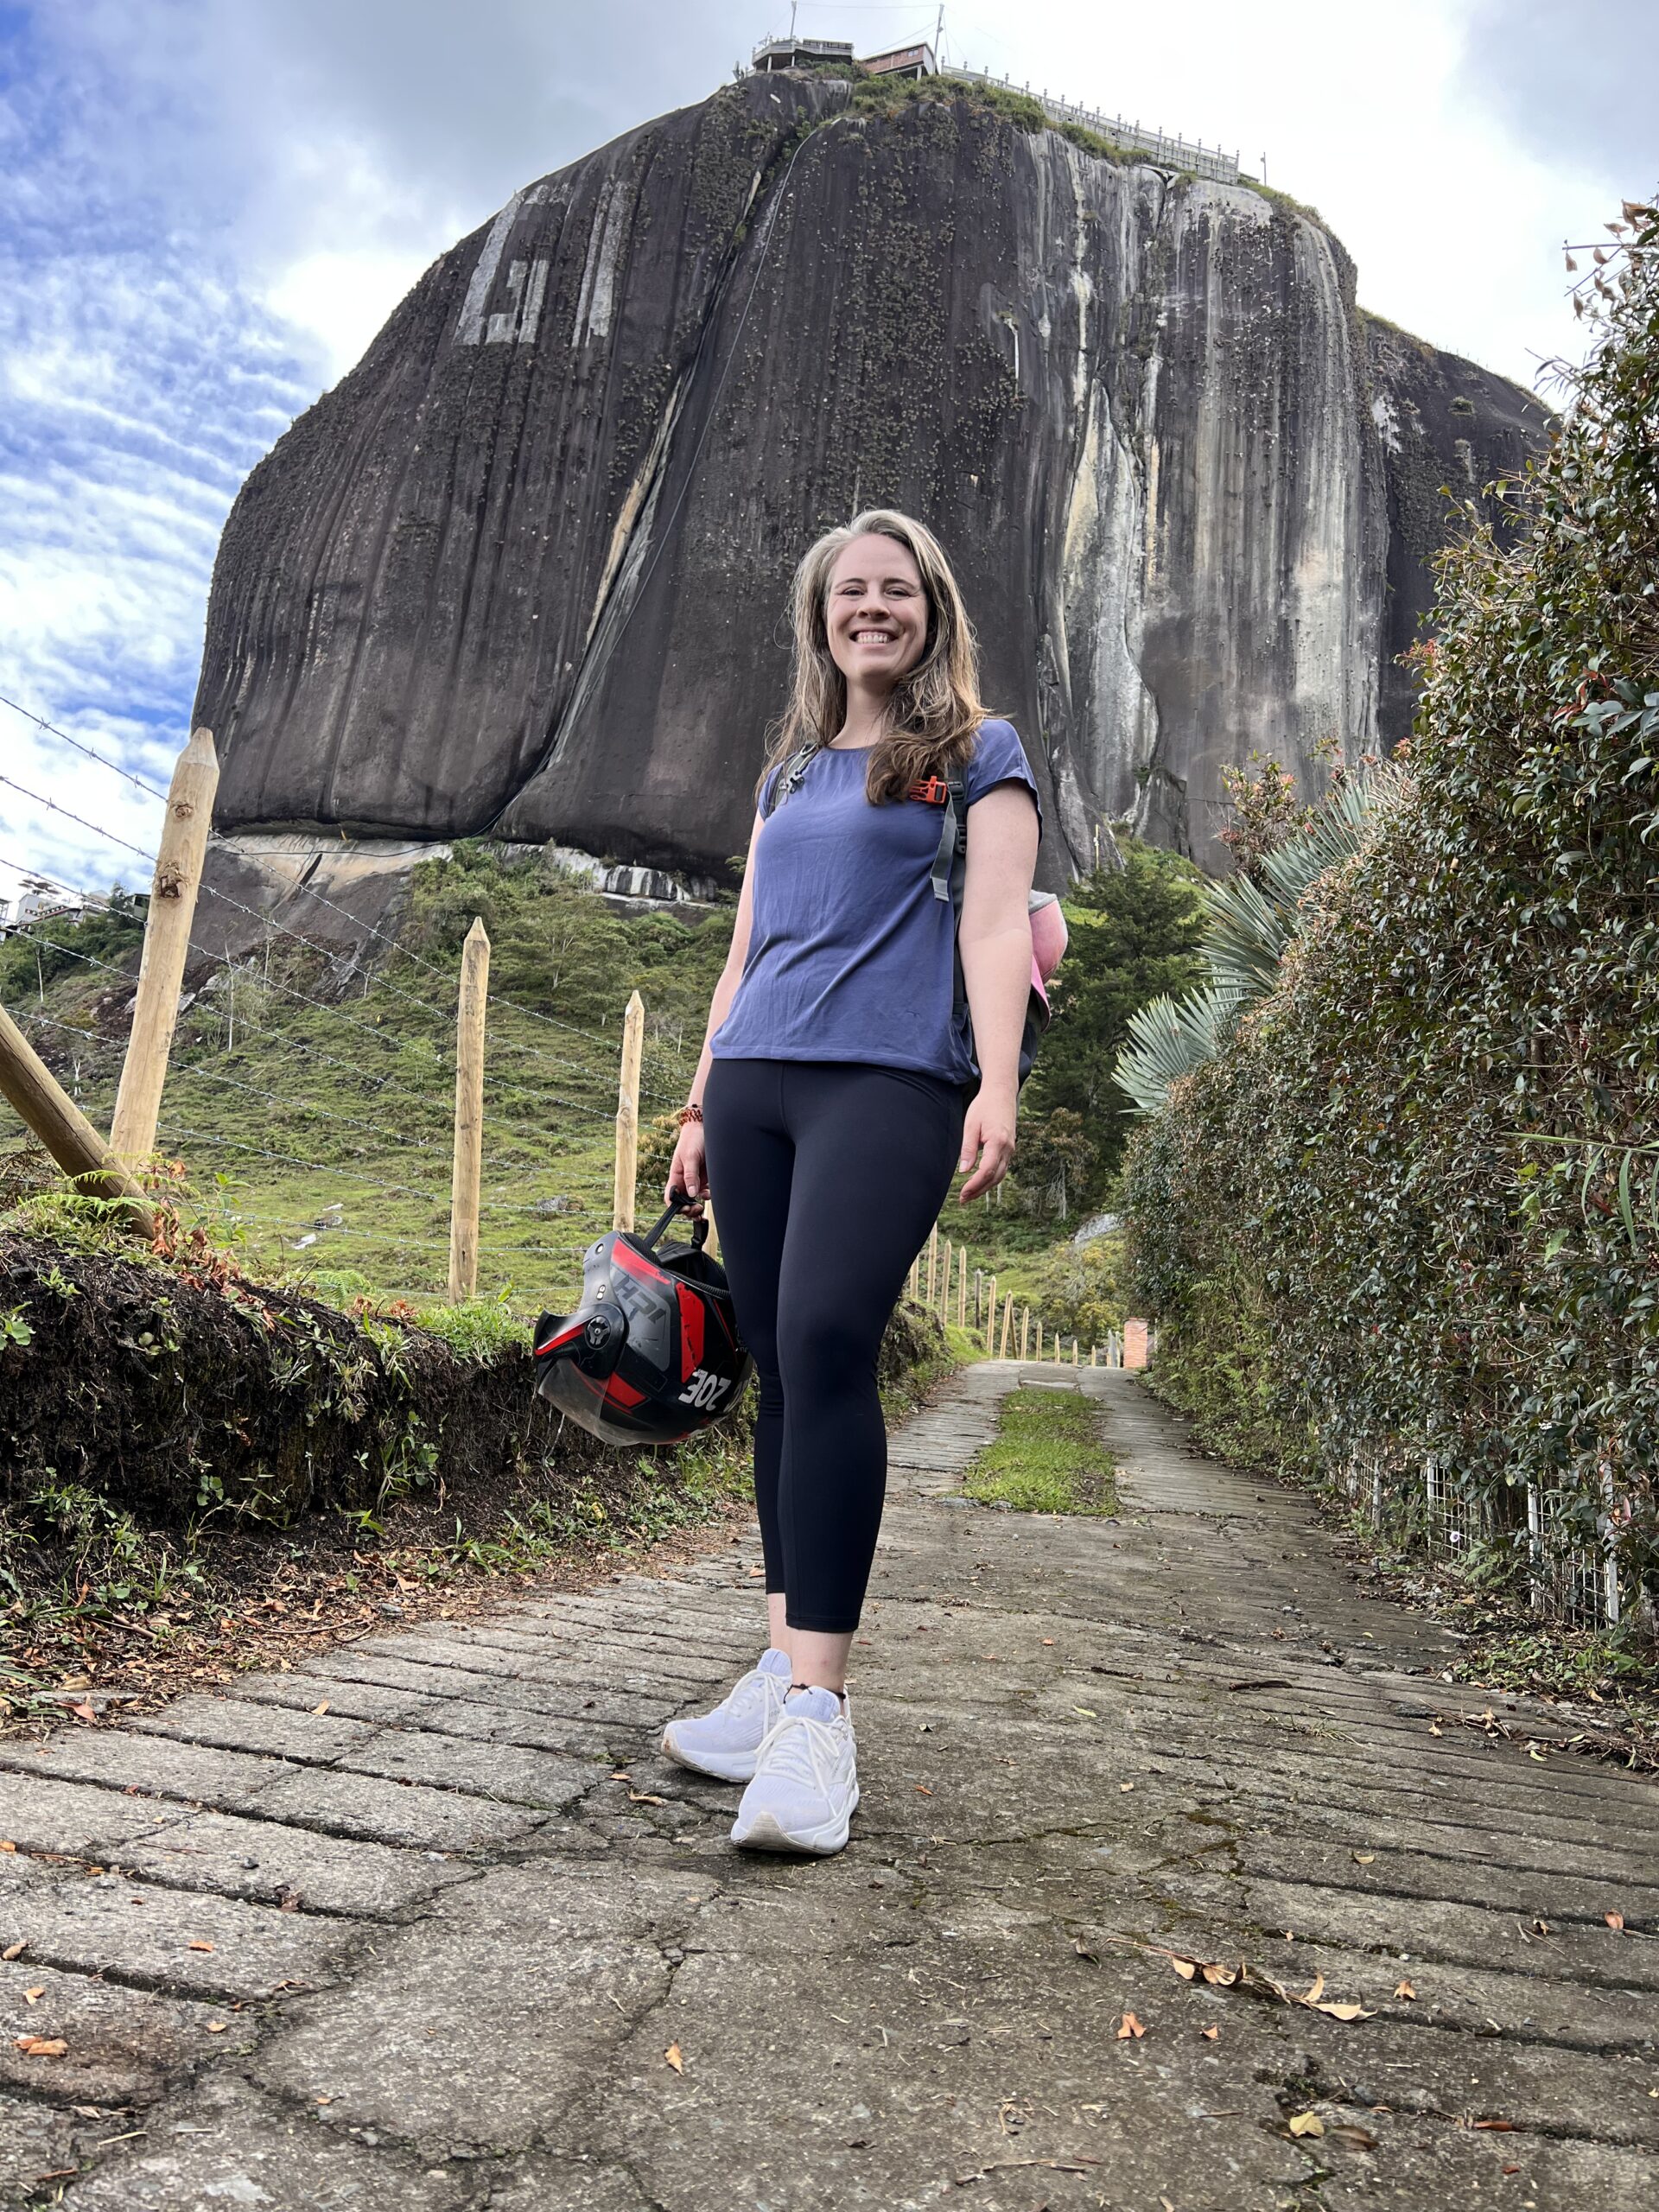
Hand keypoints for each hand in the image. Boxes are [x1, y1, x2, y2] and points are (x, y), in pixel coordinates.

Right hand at [666, 1120, 708, 1213]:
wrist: (706, 1127)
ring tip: (704, 1202)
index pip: (671, 1197)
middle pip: (684, 1201)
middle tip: (698, 1210)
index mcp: (676, 1176)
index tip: (686, 1208)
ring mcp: (696, 1179)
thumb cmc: (693, 1139)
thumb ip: (690, 1176)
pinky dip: (708, 1195)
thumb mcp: (690, 1157)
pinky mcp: (706, 1177)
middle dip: (689, 1209)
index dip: (676, 1206)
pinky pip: (706, 1191)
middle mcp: (685, 1180)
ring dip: (699, 1204)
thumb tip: (691, 1194)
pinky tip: (710, 1192)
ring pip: (696, 1198)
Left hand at [957, 1087, 1014, 1202]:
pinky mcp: (1009, 1149)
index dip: (975, 1184)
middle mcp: (1008, 1148)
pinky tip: (980, 1182)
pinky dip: (991, 1178)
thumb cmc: (984, 1106)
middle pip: (995, 1177)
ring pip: (1000, 1175)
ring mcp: (1011, 1149)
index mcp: (998, 1141)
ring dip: (985, 1187)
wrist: (1001, 1093)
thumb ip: (968, 1148)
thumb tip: (963, 1170)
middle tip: (963, 1199)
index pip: (988, 1170)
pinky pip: (1002, 1168)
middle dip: (979, 1190)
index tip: (963, 1193)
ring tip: (969, 1195)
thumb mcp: (971, 1124)